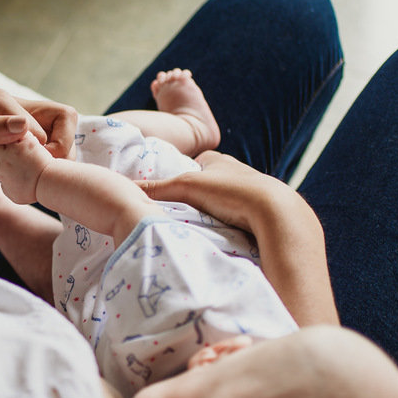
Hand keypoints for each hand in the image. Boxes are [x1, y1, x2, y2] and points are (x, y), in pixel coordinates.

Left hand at [0, 90, 74, 189]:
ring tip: (27, 175)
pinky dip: (34, 165)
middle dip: (58, 148)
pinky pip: (36, 151)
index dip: (50, 145)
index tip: (36, 166)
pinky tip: (14, 177)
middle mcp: (10, 109)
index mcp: (0, 100)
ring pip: (49, 138)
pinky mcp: (8, 143)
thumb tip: (24, 125)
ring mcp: (10, 126)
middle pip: (58, 121)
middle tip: (42, 172)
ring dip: (46, 158)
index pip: (49, 118)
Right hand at [0, 132, 53, 204]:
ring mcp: (15, 150)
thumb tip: (2, 180)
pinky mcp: (27, 142)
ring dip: (10, 139)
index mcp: (0, 172)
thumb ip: (4, 186)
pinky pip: (19, 133)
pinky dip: (22, 134)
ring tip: (19, 144)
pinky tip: (28, 139)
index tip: (3, 159)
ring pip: (4, 137)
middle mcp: (4, 160)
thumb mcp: (14, 195)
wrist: (48, 183)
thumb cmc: (34, 190)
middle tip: (10, 149)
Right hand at [135, 150, 290, 232]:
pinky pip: (237, 218)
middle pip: (207, 186)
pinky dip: (228, 226)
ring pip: (223, 204)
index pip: (193, 165)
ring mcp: (249, 193)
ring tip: (198, 230)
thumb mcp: (185, 187)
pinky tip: (221, 238)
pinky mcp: (259, 213)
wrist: (275, 212)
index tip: (168, 196)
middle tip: (179, 216)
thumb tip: (121, 190)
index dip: (179, 178)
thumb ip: (155, 190)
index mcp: (218, 160)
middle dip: (197, 199)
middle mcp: (236, 172)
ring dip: (213, 215)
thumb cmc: (231, 190)